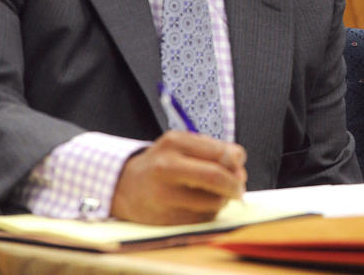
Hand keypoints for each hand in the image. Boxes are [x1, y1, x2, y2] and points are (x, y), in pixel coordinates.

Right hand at [111, 131, 246, 223]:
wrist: (123, 186)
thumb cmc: (162, 163)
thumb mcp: (183, 145)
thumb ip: (213, 149)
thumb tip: (239, 164)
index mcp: (174, 143)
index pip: (219, 154)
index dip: (236, 165)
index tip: (240, 170)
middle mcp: (165, 168)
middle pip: (215, 177)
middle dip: (234, 185)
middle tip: (238, 190)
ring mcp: (163, 196)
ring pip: (212, 202)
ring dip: (222, 202)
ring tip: (213, 196)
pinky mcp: (164, 220)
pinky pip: (201, 220)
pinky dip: (207, 215)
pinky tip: (198, 207)